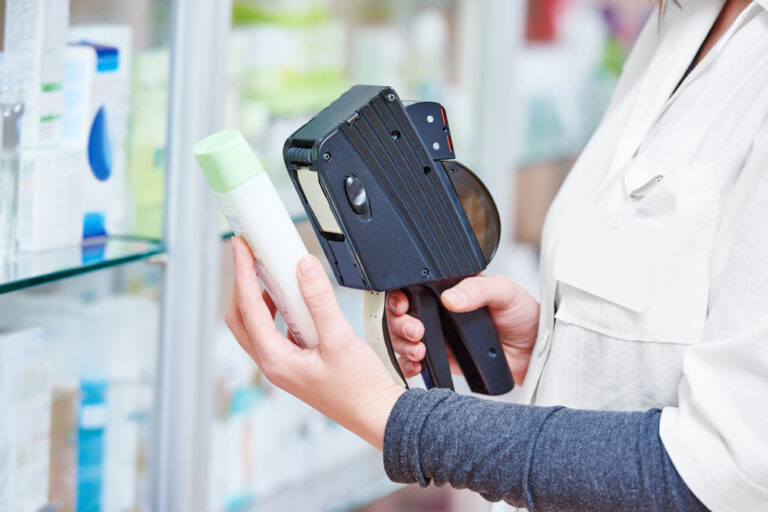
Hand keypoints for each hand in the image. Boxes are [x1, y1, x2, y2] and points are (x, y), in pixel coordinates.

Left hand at [226, 237, 403, 448]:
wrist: (377, 414)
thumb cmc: (359, 390)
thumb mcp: (340, 338)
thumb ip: (320, 300)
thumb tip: (304, 268)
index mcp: (275, 360)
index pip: (248, 308)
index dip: (243, 273)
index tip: (243, 249)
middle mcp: (274, 365)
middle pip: (241, 319)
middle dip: (242, 285)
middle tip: (248, 258)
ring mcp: (285, 366)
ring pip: (257, 326)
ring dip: (258, 298)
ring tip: (270, 274)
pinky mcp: (298, 364)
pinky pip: (277, 333)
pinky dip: (277, 311)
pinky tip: (295, 301)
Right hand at [386, 275, 538, 383]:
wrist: (534, 351)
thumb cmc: (523, 315)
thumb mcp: (504, 292)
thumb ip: (478, 289)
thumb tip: (452, 296)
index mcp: (451, 289)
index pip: (414, 287)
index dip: (401, 296)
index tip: (404, 304)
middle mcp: (440, 311)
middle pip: (402, 314)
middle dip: (399, 323)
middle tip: (416, 331)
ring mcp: (439, 336)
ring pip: (403, 339)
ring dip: (403, 345)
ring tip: (419, 349)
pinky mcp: (443, 359)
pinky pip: (416, 363)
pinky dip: (409, 365)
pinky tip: (417, 365)